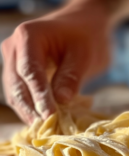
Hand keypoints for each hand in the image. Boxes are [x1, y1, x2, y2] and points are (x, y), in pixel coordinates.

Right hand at [1, 0, 110, 123]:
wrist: (84, 26)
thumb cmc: (86, 37)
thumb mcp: (84, 55)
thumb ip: (72, 77)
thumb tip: (60, 101)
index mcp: (28, 36)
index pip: (30, 72)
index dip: (40, 97)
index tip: (51, 117)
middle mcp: (14, 48)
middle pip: (18, 86)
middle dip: (33, 110)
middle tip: (49, 130)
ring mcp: (14, 62)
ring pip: (16, 95)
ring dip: (31, 113)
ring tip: (48, 129)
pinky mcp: (19, 74)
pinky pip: (22, 96)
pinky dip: (32, 109)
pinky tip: (45, 121)